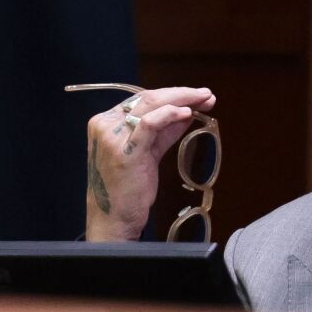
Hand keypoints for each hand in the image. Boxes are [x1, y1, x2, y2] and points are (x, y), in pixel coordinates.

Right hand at [85, 87, 215, 240]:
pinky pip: (149, 124)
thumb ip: (165, 131)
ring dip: (181, 100)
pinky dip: (169, 115)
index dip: (173, 94)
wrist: (114, 218)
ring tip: (203, 100)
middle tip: (206, 94)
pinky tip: (186, 113)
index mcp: (107, 122)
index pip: (143, 98)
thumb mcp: (148, 153)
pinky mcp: (126, 151)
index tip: (198, 95)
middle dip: (181, 94)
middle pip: (148, 98)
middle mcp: (106, 125)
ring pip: (150, 105)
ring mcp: (113, 137)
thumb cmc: (129, 188)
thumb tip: (187, 112)